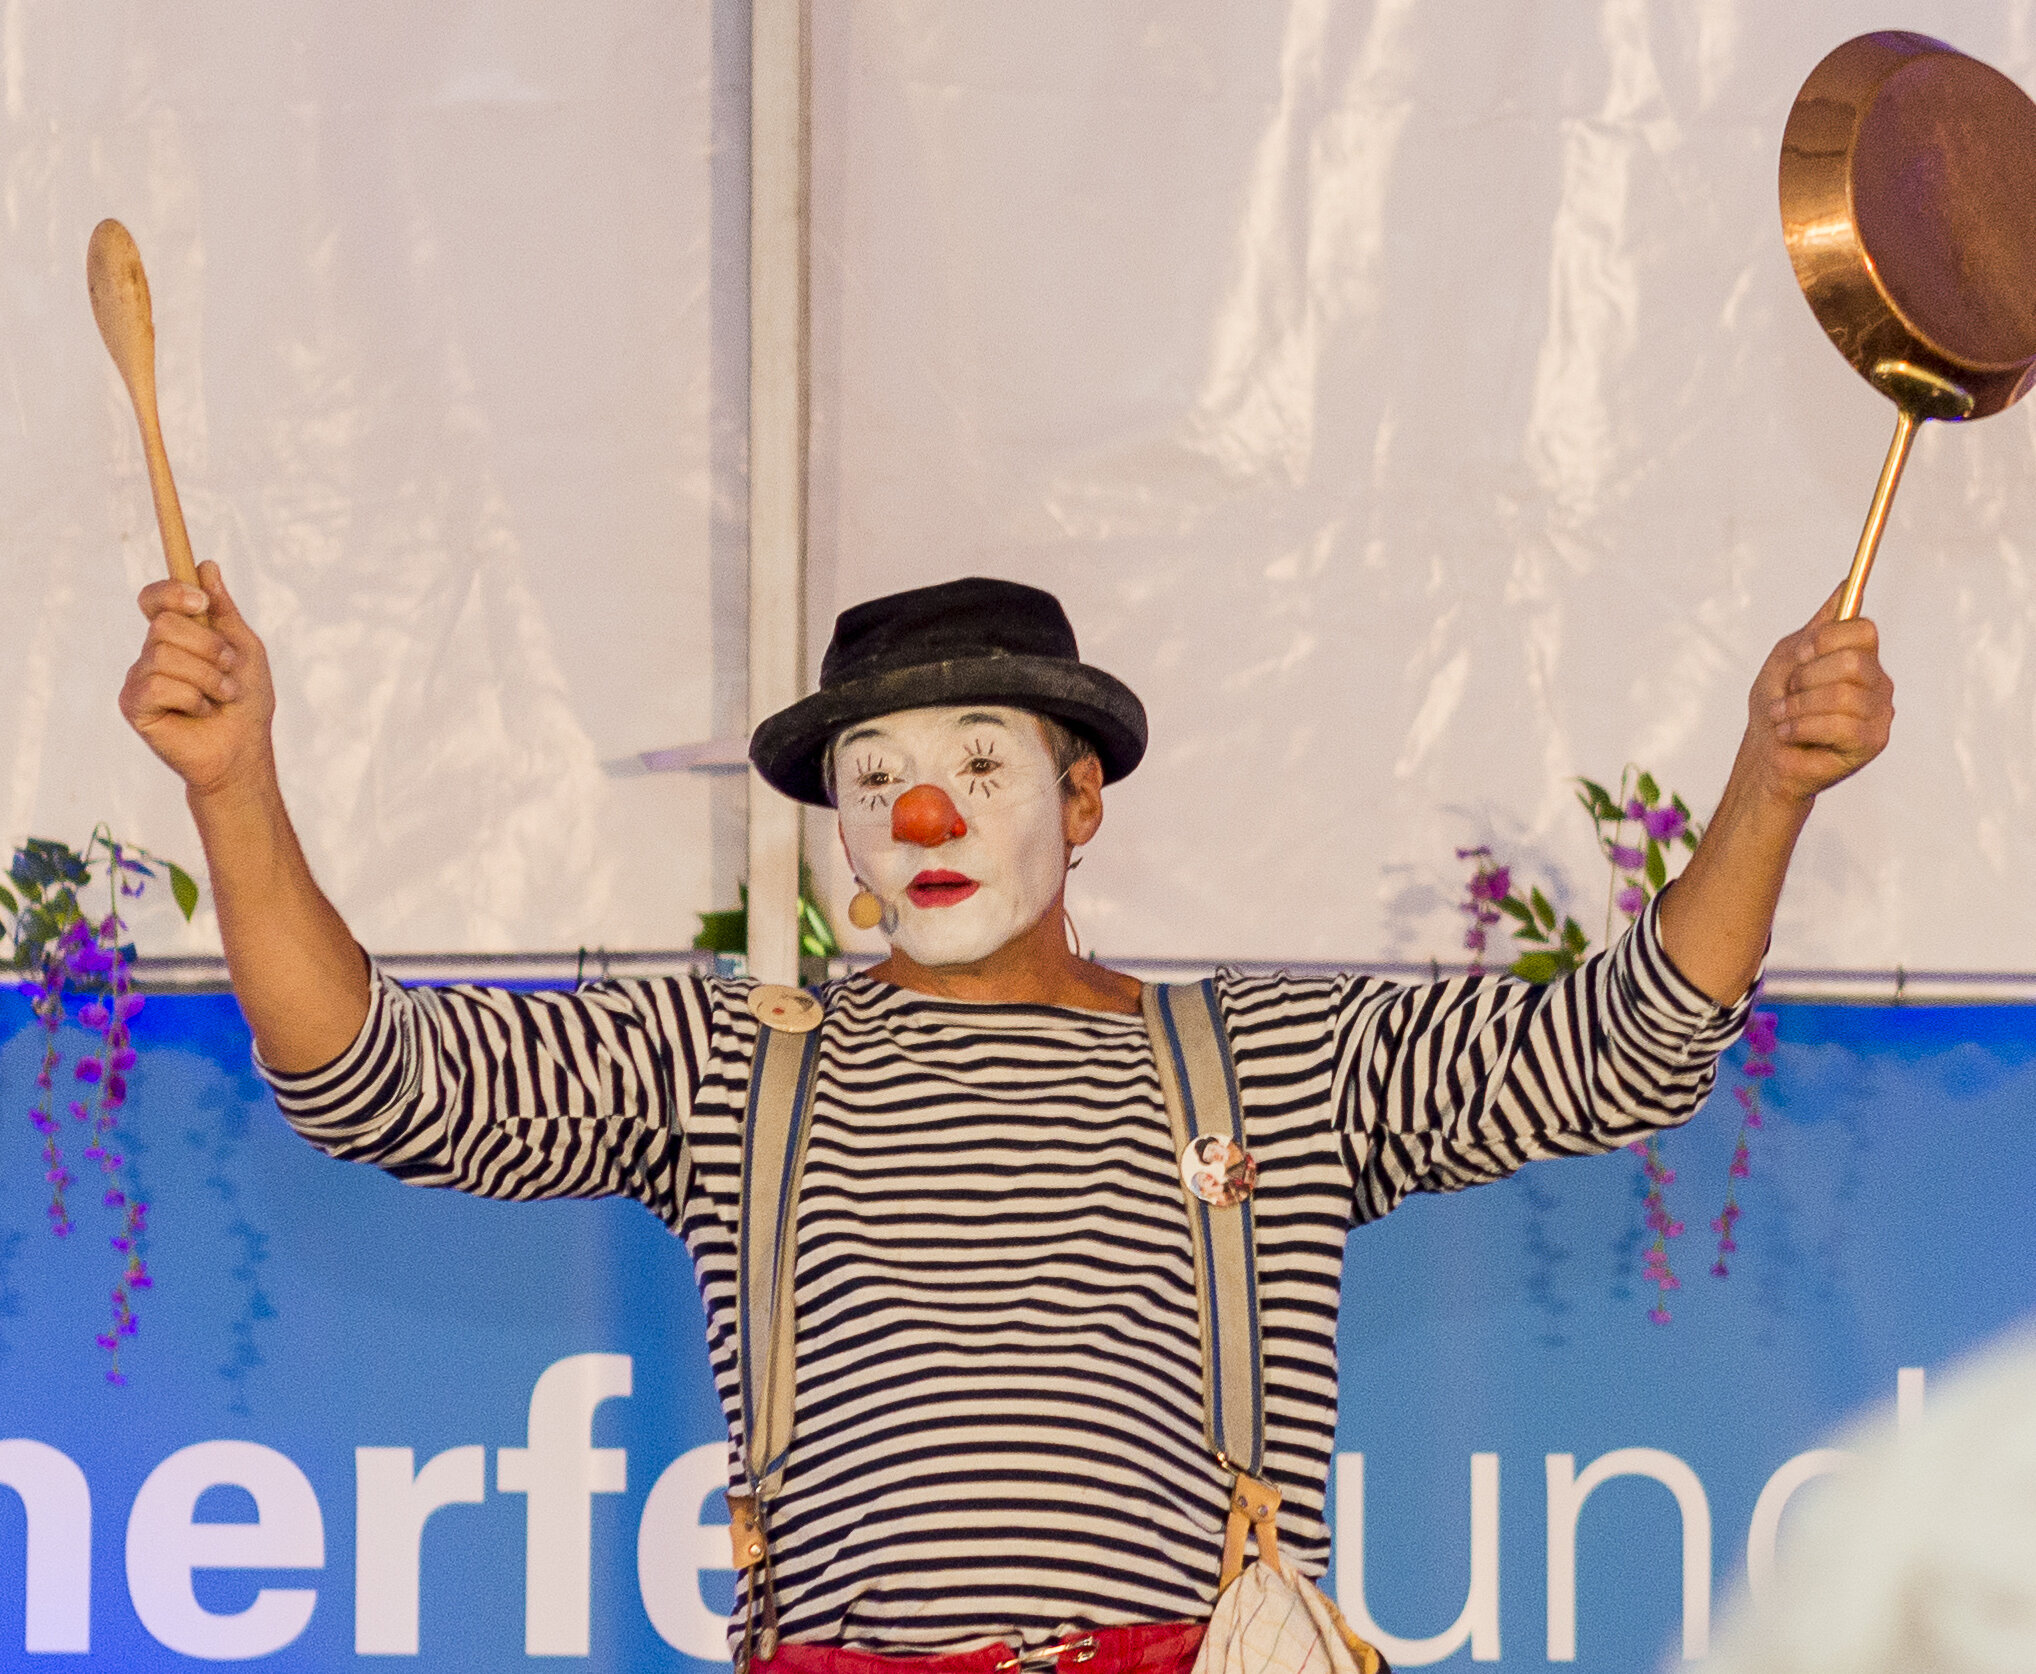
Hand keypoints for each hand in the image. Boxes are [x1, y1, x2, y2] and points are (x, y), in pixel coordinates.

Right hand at [118, 560, 276, 798]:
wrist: (243, 751)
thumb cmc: (247, 702)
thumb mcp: (244, 649)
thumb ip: (223, 610)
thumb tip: (206, 565)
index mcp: (176, 636)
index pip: (154, 598)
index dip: (171, 591)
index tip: (202, 602)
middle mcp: (152, 653)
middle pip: (164, 623)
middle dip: (208, 646)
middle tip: (228, 671)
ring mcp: (139, 678)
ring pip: (164, 654)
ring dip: (208, 677)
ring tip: (221, 697)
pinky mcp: (133, 704)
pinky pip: (159, 684)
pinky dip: (193, 698)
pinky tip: (201, 712)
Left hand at [1745, 583, 1894, 805]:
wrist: (1764, 753)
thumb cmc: (1776, 705)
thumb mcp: (1787, 657)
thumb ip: (1818, 626)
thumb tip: (1847, 584)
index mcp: (1860, 656)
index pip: (1863, 630)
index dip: (1824, 640)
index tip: (1799, 657)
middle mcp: (1877, 681)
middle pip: (1853, 661)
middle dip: (1807, 678)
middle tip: (1789, 693)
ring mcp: (1879, 712)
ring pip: (1843, 695)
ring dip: (1798, 706)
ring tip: (1783, 717)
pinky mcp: (1872, 742)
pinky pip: (1840, 726)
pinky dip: (1802, 728)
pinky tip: (1789, 734)